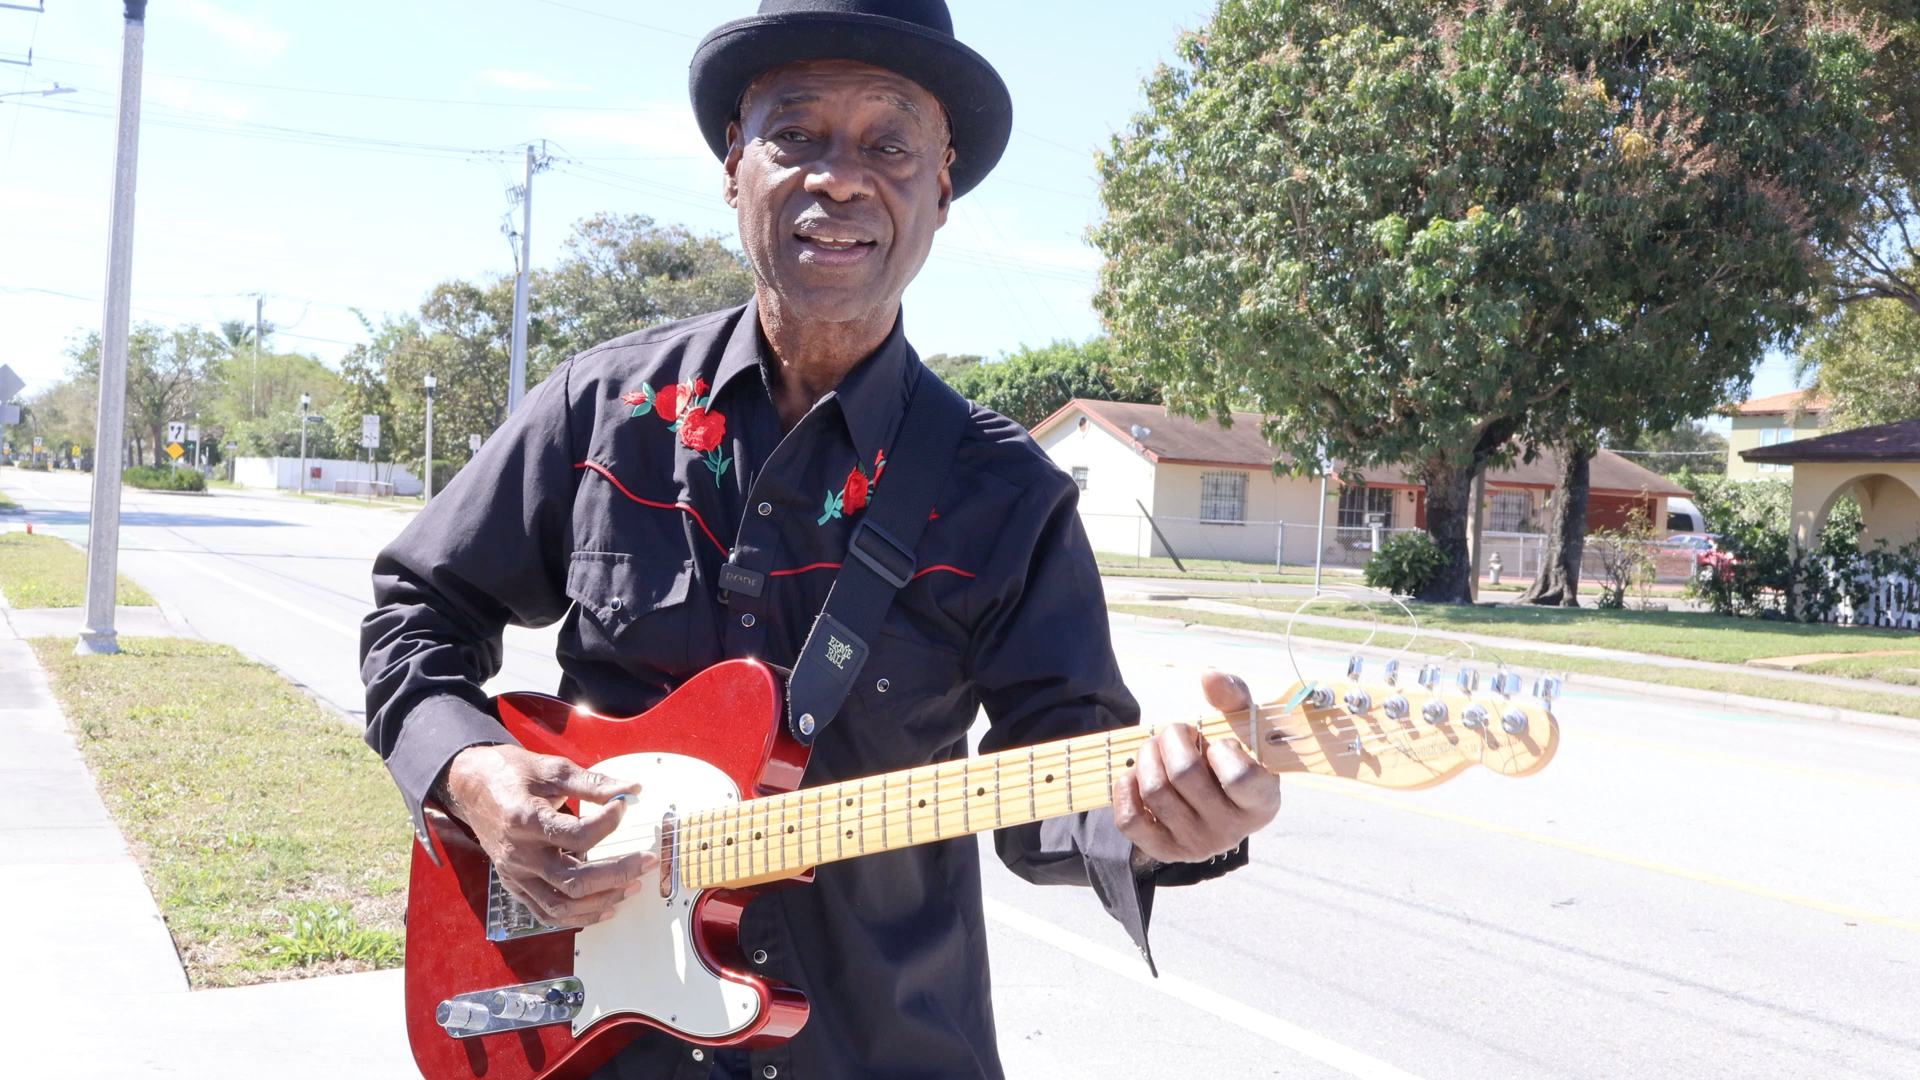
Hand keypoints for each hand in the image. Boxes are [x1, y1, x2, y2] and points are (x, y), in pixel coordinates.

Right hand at [438, 744, 655, 927]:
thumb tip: (630, 790)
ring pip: (561, 904)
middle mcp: (519, 854)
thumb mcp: (551, 769)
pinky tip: (603, 907)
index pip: (576, 835)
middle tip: (647, 861)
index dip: (608, 823)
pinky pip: (545, 912)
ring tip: (631, 886)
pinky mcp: (515, 884)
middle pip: (573, 879)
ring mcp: (515, 874)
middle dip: (617, 873)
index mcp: (525, 821)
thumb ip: (591, 783)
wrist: (471, 786)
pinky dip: (576, 917)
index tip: (624, 806)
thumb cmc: (510, 774)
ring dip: (601, 900)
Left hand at [1113, 670, 1279, 864]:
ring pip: (1155, 790)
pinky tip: (1137, 775)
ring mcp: (1195, 845)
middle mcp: (1230, 831)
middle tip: (1176, 732)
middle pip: (1185, 774)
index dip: (1222, 749)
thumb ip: (1233, 696)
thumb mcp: (1243, 726)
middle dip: (1172, 739)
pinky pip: (1130, 819)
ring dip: (1148, 756)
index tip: (1218, 743)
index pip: (1240, 777)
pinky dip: (1126, 789)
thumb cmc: (1233, 757)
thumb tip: (1209, 676)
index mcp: (1260, 802)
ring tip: (1157, 748)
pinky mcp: (1163, 850)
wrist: (1216, 801)